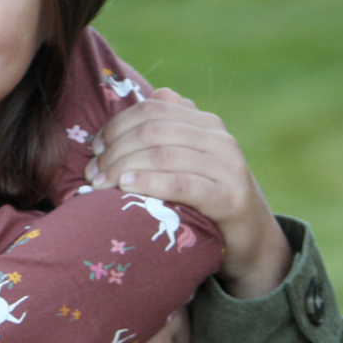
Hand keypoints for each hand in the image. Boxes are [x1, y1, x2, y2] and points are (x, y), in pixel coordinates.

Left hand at [87, 87, 290, 297]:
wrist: (250, 237)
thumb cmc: (206, 195)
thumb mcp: (189, 157)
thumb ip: (167, 129)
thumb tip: (138, 105)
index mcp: (205, 122)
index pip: (152, 108)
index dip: (117, 125)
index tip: (95, 148)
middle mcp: (220, 138)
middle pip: (153, 130)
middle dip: (115, 150)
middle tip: (92, 173)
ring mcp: (228, 167)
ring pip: (164, 154)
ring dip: (124, 168)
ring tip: (101, 184)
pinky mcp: (230, 198)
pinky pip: (183, 184)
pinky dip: (150, 183)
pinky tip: (128, 187)